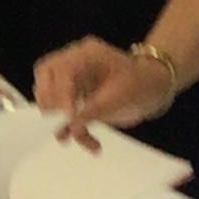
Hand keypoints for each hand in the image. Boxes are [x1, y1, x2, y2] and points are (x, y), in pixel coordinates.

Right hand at [34, 35, 160, 148]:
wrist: (153, 89)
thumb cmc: (141, 85)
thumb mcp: (119, 97)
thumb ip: (93, 110)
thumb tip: (71, 126)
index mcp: (86, 55)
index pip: (60, 71)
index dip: (60, 95)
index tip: (68, 118)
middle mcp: (74, 63)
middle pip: (45, 80)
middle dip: (52, 106)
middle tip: (63, 126)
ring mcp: (72, 79)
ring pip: (50, 99)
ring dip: (62, 123)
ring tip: (81, 138)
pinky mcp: (74, 96)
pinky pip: (63, 114)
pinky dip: (75, 131)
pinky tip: (93, 143)